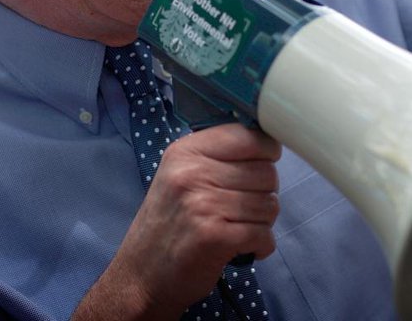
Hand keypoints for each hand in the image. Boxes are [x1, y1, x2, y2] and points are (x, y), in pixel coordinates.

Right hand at [83, 124, 280, 317]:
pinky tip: (242, 247)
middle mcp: (192, 173)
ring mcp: (203, 204)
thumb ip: (218, 157)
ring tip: (238, 229)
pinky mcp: (214, 236)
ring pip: (270, 204)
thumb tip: (270, 145)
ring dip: (262, 223)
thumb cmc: (168, 225)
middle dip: (264, 194)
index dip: (265, 154)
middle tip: (242, 210)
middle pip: (266, 173)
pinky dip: (261, 245)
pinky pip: (264, 234)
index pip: (249, 136)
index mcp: (186, 151)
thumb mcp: (180, 176)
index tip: (258, 169)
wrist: (141, 275)